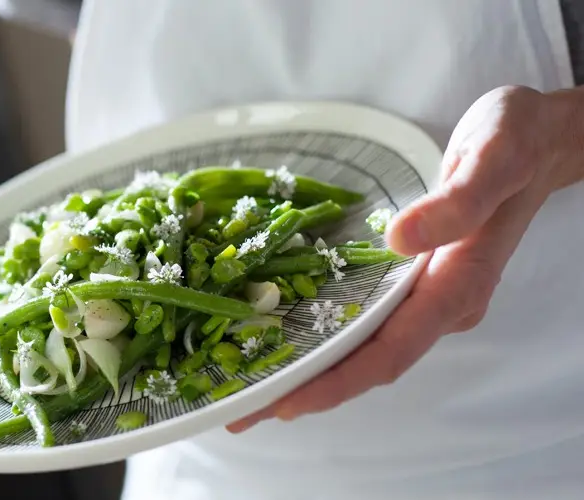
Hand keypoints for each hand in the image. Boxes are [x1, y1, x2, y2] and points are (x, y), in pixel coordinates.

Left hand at [228, 85, 583, 432]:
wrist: (536, 141)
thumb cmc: (517, 142)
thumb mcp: (494, 156)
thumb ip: (457, 201)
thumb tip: (400, 240)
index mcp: (459, 284)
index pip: (393, 350)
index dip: (340, 380)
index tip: (288, 401)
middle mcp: (441, 302)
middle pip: (371, 362)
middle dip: (310, 388)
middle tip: (246, 409)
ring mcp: (427, 295)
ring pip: (366, 347)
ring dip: (313, 369)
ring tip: (253, 386)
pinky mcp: (414, 281)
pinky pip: (366, 320)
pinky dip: (326, 337)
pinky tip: (288, 336)